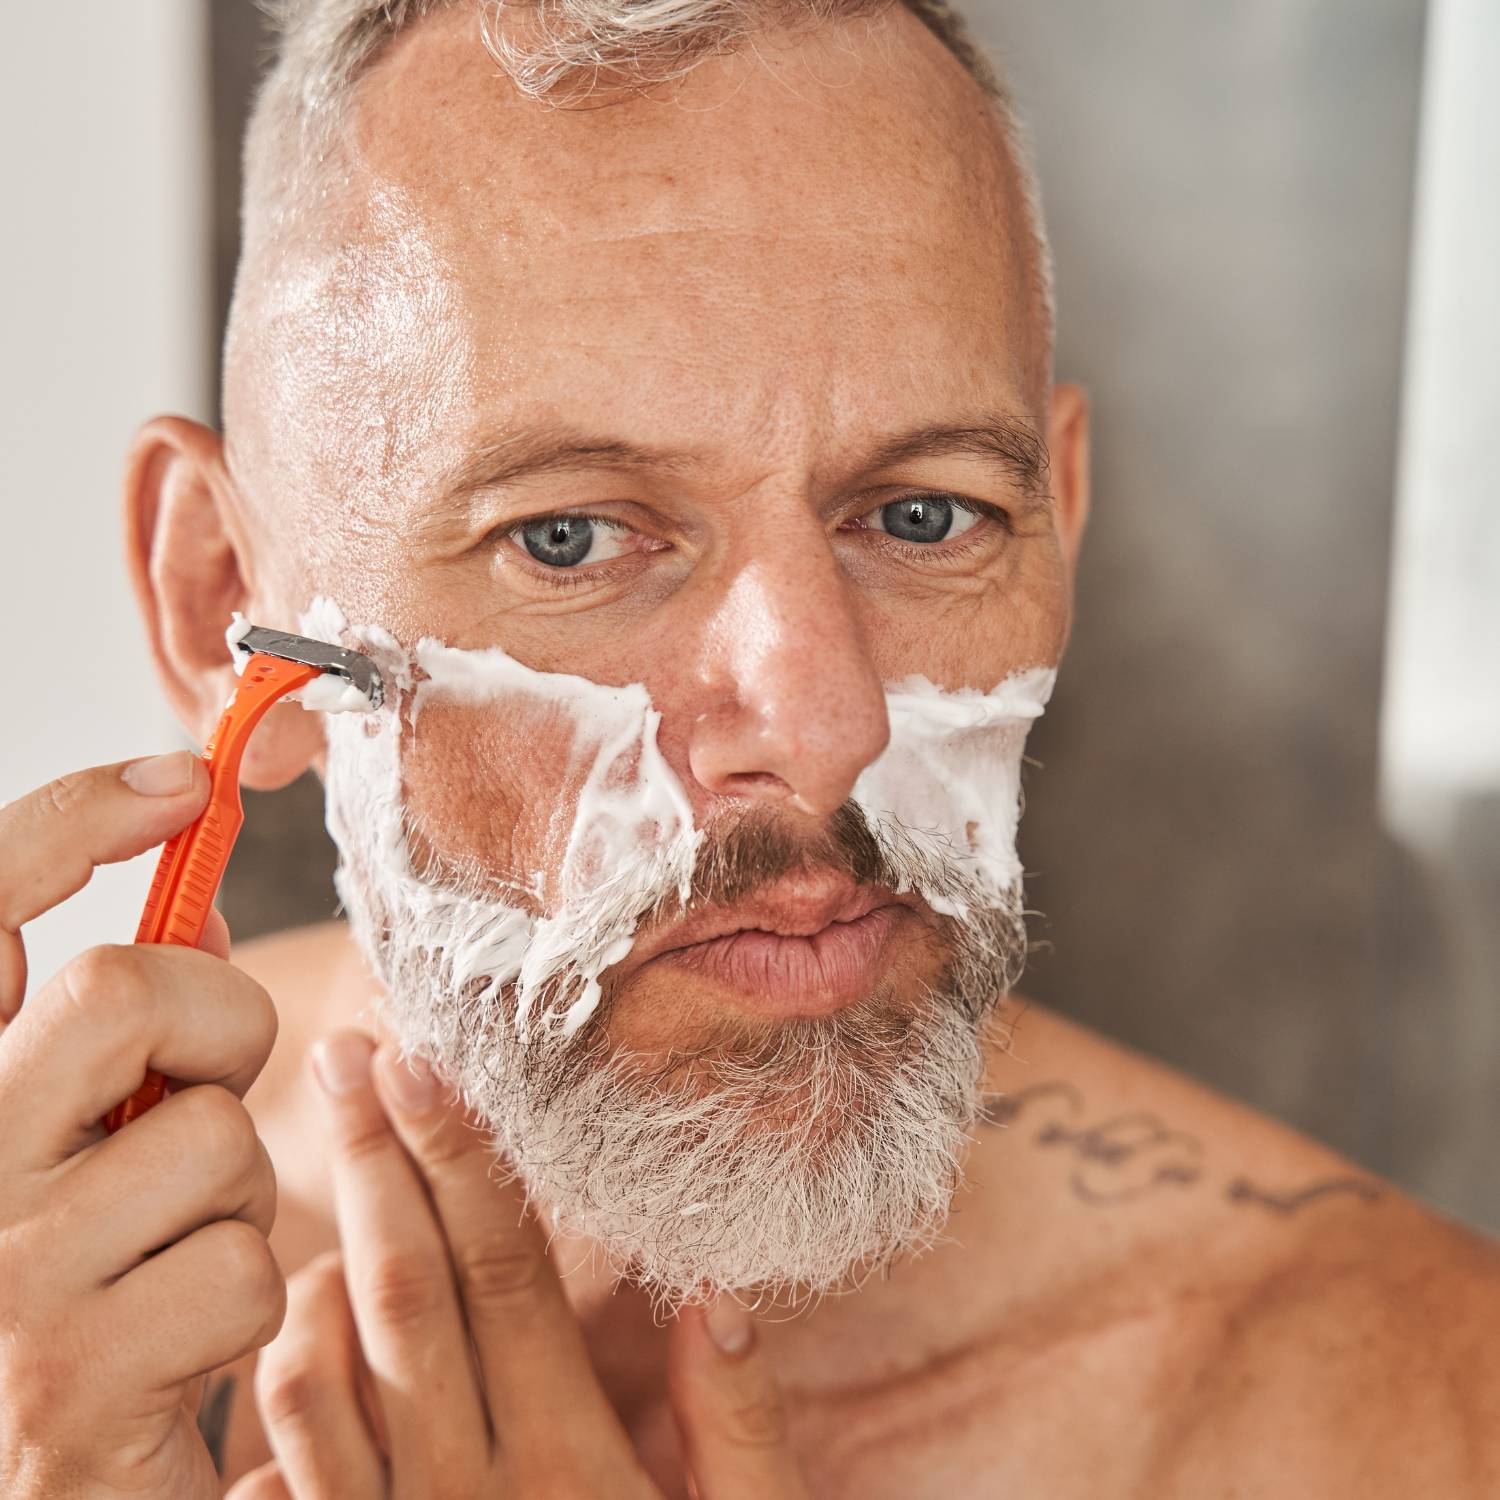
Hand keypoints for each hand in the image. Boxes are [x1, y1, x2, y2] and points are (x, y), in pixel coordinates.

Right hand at [0, 754, 284, 1499]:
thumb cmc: (71, 1306)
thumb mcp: (69, 1152)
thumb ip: (109, 1042)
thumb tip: (197, 918)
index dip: (69, 822)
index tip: (175, 782)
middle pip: (126, 988)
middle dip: (217, 1025)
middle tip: (198, 1094)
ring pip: (211, 1134)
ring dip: (232, 1194)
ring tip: (168, 1261)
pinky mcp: (66, 1377)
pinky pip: (239, 1263)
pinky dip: (241, 1299)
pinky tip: (174, 1356)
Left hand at [229, 1029, 811, 1498]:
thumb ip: (738, 1431)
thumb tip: (720, 1293)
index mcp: (576, 1465)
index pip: (508, 1273)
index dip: (465, 1160)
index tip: (428, 1063)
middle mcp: (475, 1492)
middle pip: (412, 1291)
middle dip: (377, 1162)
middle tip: (348, 1055)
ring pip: (333, 1370)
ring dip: (321, 1250)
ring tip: (321, 1150)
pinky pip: (291, 1470)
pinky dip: (283, 1378)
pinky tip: (296, 1311)